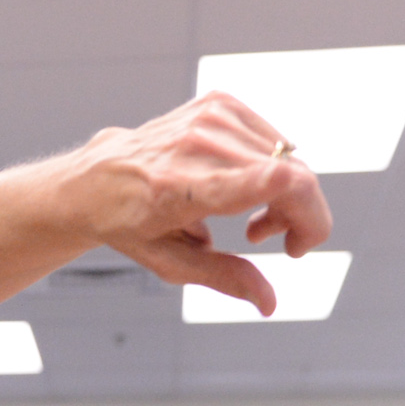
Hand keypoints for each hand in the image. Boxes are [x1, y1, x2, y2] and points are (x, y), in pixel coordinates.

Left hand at [57, 92, 331, 314]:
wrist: (96, 180)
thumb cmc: (127, 224)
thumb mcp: (170, 262)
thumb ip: (225, 277)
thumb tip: (269, 302)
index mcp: (182, 187)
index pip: (271, 181)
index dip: (308, 214)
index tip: (296, 246)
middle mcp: (199, 144)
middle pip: (294, 177)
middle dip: (299, 217)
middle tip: (266, 238)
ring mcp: (211, 117)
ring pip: (290, 160)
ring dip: (285, 196)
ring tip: (247, 220)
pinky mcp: (220, 102)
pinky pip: (274, 142)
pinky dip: (271, 170)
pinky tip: (242, 188)